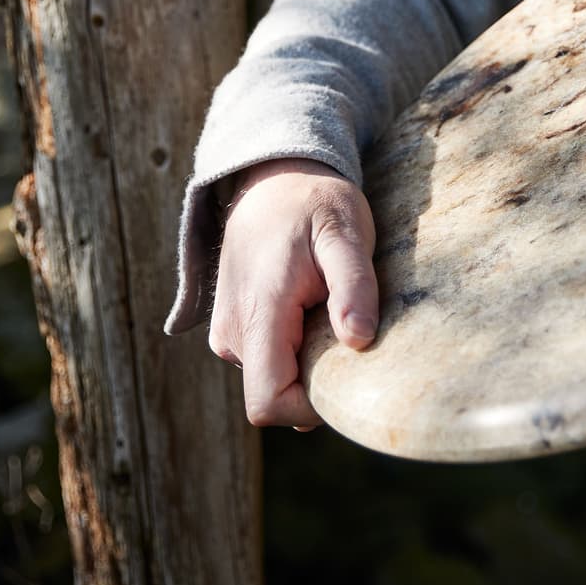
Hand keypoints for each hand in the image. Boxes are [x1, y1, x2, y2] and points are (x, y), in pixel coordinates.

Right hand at [207, 157, 379, 428]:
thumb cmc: (314, 203)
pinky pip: (266, 363)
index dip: (310, 406)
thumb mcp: (345, 231)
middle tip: (345, 327)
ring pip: (271, 381)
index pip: (268, 402)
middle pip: (274, 396)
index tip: (347, 371)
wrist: (273, 178)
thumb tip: (358, 340)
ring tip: (327, 310)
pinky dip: (293, 350)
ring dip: (306, 363)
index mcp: (259, 311)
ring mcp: (227, 332)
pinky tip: (310, 310)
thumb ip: (353, 285)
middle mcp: (232, 331)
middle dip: (315, 380)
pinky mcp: (231, 329)